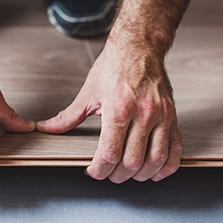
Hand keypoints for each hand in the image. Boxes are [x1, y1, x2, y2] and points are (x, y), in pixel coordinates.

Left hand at [36, 40, 181, 182]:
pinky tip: (155, 170)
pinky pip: (176, 149)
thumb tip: (46, 128)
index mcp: (119, 108)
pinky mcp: (172, 115)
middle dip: (116, 175)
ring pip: (155, 160)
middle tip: (107, 173)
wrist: (138, 47)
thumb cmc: (114, 67)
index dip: (99, 170)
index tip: (93, 171)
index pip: (110, 154)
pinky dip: (167, 166)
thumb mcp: (88, 93)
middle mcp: (143, 113)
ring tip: (128, 175)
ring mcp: (161, 115)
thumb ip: (68, 116)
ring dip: (141, 175)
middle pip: (132, 162)